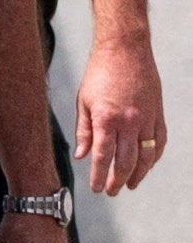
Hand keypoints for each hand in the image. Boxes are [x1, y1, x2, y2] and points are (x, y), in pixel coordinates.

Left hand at [74, 37, 165, 194]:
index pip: (103, 156)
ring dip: (138, 174)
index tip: (96, 188)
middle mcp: (129, 122)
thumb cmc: (99, 74)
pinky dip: (154, 158)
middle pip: (126, 161)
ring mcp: (147, 119)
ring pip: (146, 156)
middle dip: (118, 180)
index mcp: (106, 119)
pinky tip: (147, 165)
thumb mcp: (84, 101)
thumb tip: (81, 156)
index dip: (99, 175)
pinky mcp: (158, 115)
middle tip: (111, 191)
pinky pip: (159, 143)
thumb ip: (84, 131)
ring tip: (130, 185)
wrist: (125, 51)